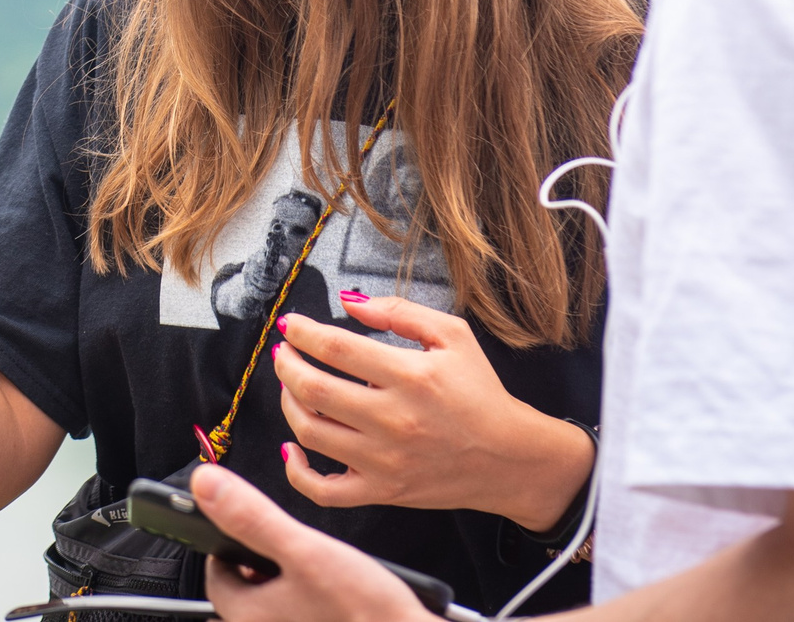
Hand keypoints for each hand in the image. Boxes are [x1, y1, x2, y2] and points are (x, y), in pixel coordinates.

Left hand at [190, 464, 433, 621]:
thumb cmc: (365, 610)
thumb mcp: (305, 550)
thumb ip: (252, 517)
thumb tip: (205, 485)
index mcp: (248, 616)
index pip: (217, 577)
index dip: (228, 547)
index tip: (244, 531)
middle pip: (245, 596)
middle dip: (259, 570)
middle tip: (286, 552)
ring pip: (274, 609)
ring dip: (284, 588)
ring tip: (312, 571)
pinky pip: (300, 618)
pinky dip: (306, 607)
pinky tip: (332, 596)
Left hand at [272, 296, 593, 531]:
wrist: (510, 457)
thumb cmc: (480, 393)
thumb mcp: (453, 335)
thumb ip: (399, 310)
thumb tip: (349, 301)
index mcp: (410, 376)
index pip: (335, 348)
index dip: (302, 332)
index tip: (290, 324)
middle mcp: (393, 420)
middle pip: (313, 388)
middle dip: (287, 364)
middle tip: (283, 352)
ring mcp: (384, 461)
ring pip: (311, 432)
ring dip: (288, 403)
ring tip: (290, 386)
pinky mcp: (383, 491)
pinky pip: (324, 490)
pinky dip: (297, 471)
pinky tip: (292, 447)